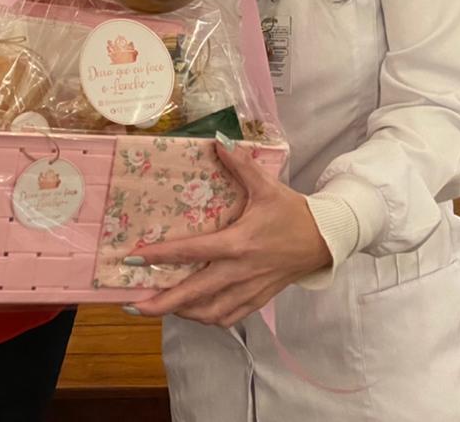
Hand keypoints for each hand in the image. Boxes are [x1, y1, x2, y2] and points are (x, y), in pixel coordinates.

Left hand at [125, 140, 332, 328]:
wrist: (326, 239)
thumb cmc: (293, 212)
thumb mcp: (267, 185)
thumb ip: (240, 164)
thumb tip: (218, 141)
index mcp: (238, 243)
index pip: (192, 252)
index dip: (161, 256)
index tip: (134, 259)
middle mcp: (240, 271)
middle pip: (194, 293)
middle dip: (162, 302)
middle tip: (133, 304)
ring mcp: (249, 289)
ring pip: (209, 312)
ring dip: (181, 313)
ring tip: (157, 308)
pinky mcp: (258, 299)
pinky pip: (228, 317)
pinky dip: (206, 318)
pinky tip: (191, 313)